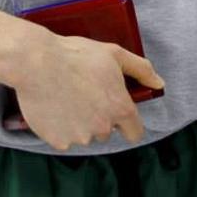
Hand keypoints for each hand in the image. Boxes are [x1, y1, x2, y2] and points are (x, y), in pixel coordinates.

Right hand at [14, 30, 164, 151]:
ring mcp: (79, 137)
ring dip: (78, 122)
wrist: (37, 62)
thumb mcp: (113, 54)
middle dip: (98, 116)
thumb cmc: (76, 54)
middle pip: (106, 131)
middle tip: (83, 92)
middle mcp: (103, 128)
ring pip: (84, 134)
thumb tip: (159, 83)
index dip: (127, 122)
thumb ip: (141, 70)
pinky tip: (53, 106)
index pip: (135, 132)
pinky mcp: (58, 142)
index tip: (116, 111)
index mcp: (120, 109)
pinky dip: (59, 126)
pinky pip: (63, 138)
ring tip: (65, 96)